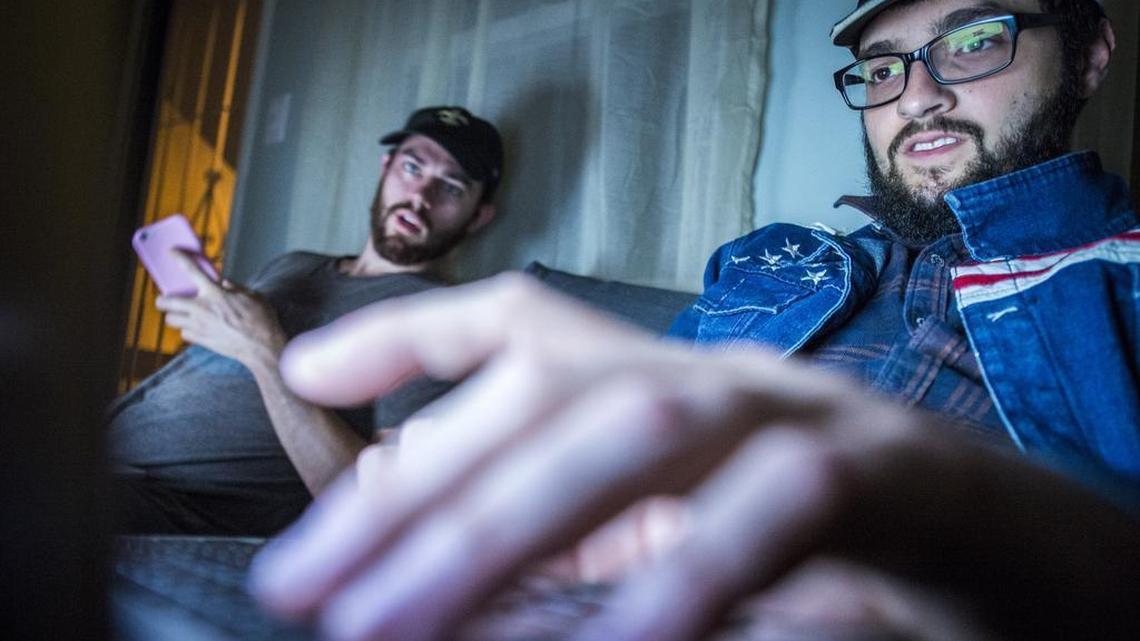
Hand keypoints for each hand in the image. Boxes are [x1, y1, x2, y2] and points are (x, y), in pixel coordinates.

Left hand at [156, 250, 286, 367]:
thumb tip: (224, 284)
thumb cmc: (260, 320)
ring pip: (171, 319)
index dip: (179, 258)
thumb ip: (235, 288)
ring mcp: (199, 325)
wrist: (261, 346)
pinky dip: (187, 330)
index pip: (192, 270)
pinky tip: (196, 328)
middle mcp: (202, 308)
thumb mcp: (252, 296)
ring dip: (174, 315)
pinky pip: (184, 333)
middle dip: (162, 299)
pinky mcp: (201, 340)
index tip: (172, 252)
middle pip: (167, 301)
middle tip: (165, 299)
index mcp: (215, 293)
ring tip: (181, 314)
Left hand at [249, 274, 1139, 640]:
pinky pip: (778, 511)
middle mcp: (714, 374)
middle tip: (305, 596)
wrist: (989, 537)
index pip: (525, 325)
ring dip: (510, 527)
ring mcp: (797, 411)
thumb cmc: (803, 530)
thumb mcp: (656, 513)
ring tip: (391, 629)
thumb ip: (554, 507)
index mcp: (657, 375)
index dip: (411, 335)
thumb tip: (412, 519)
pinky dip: (687, 577)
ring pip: (644, 430)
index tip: (305, 379)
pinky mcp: (886, 472)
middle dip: (423, 493)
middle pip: (554, 391)